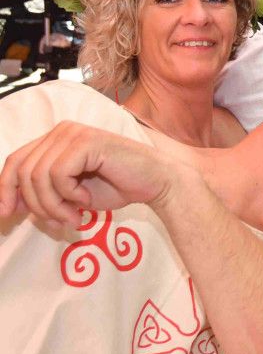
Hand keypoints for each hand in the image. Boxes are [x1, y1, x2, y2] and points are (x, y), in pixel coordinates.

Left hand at [0, 122, 187, 226]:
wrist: (156, 182)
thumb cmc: (118, 187)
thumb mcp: (71, 194)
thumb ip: (44, 193)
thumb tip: (9, 204)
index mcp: (56, 139)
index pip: (16, 161)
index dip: (5, 188)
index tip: (6, 215)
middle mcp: (62, 131)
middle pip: (23, 170)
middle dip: (36, 204)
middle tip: (61, 222)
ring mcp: (73, 133)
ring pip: (38, 176)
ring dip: (53, 205)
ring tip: (74, 216)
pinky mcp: (86, 142)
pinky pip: (58, 174)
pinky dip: (69, 195)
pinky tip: (86, 199)